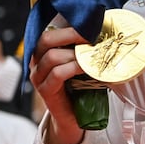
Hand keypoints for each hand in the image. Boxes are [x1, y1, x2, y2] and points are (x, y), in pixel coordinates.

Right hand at [29, 26, 87, 143]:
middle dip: (71, 35)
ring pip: (52, 56)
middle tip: (91, 37)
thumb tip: (107, 32)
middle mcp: (37, 63)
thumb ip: (86, 49)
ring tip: (92, 55)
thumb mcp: (83, 63)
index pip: (50, 32)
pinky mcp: (46, 91)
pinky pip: (57, 74)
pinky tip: (87, 68)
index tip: (91, 26)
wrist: (75, 117)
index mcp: (44, 53)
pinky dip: (74, 67)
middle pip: (47, 39)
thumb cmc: (81, 87)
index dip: (70, 27)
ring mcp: (38, 77)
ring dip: (75, 53)